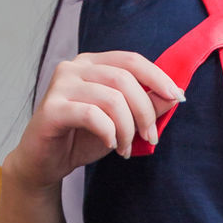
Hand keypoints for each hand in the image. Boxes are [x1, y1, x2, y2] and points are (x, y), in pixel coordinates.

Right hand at [5, 48, 184, 190]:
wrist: (45, 163)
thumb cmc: (82, 139)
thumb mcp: (122, 121)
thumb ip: (145, 106)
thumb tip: (175, 95)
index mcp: (92, 63)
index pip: (131, 60)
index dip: (158, 77)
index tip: (177, 98)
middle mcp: (74, 67)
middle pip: (124, 78)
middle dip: (145, 111)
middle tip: (151, 137)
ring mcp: (60, 85)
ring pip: (111, 98)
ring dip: (127, 128)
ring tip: (126, 148)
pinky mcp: (51, 108)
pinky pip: (92, 115)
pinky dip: (108, 132)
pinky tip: (110, 145)